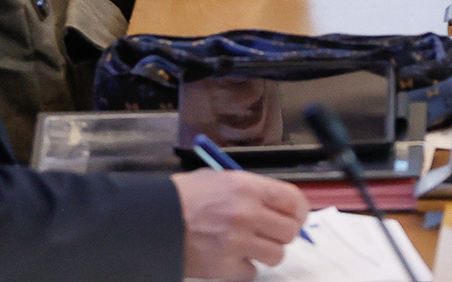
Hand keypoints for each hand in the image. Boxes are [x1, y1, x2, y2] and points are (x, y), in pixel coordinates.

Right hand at [173, 169, 308, 280]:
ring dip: (267, 252)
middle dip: (284, 232)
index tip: (295, 215)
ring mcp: (237, 243)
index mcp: (249, 188)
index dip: (299, 210)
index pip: (294, 201)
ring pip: (277, 254)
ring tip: (252, 246)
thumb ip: (252, 190)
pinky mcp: (223, 267)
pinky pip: (251, 273)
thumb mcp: (221, 178)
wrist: (152, 220)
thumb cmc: (185, 195)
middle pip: (290, 231)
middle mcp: (248, 215)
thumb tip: (277, 203)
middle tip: (271, 232)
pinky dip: (245, 269)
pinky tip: (233, 259)